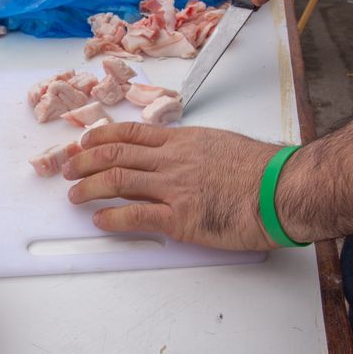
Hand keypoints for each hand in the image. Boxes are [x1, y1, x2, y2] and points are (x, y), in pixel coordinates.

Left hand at [63, 122, 279, 250]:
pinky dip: (112, 217)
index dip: (101, 137)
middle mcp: (173, 160)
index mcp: (183, 141)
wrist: (285, 189)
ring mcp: (174, 187)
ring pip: (118, 181)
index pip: (131, 133)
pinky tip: (99, 220)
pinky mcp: (180, 218)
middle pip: (115, 154)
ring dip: (89, 188)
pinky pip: (136, 215)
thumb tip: (183, 155)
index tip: (84, 142)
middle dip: (84, 161)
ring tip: (74, 195)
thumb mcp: (223, 145)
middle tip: (67, 169)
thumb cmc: (265, 171)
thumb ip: (196, 150)